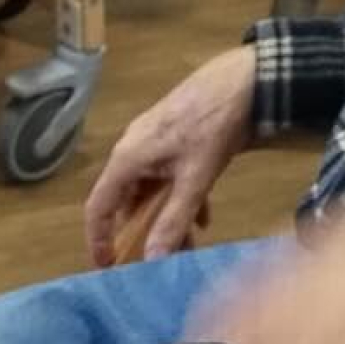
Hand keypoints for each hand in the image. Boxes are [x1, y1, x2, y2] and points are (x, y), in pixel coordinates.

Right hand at [82, 46, 256, 267]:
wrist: (246, 78)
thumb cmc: (214, 125)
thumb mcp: (195, 179)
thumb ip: (174, 220)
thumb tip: (154, 259)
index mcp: (127, 159)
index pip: (98, 207)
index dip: (98, 239)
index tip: (107, 265)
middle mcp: (132, 150)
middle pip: (126, 202)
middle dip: (143, 233)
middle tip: (158, 259)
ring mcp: (152, 142)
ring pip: (150, 190)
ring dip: (166, 217)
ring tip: (189, 243)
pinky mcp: (172, 136)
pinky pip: (167, 175)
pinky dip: (181, 198)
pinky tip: (204, 215)